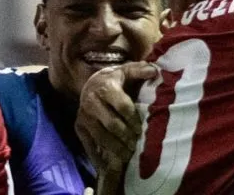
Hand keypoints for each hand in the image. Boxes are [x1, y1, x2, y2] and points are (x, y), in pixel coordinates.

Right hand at [75, 62, 158, 176]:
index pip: (122, 106)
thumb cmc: (114, 81)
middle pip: (112, 125)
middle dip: (127, 137)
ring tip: (129, 154)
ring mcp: (84, 116)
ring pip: (102, 137)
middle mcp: (91, 101)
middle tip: (137, 144)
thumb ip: (139, 70)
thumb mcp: (125, 72)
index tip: (141, 129)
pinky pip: (89, 145)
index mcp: (104, 87)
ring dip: (117, 148)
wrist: (90, 85)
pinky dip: (100, 157)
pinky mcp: (79, 127)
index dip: (133, 119)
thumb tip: (154, 71)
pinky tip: (111, 164)